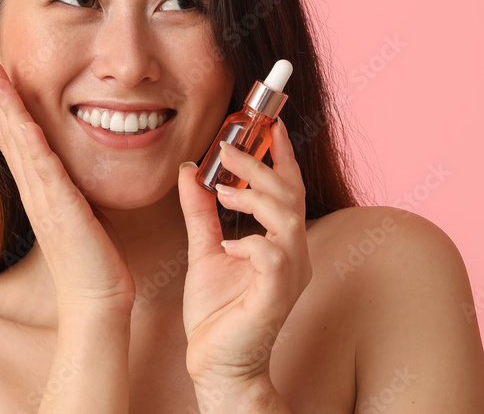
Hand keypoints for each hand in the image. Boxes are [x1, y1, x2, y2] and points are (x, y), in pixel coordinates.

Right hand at [0, 57, 135, 314]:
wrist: (95, 299)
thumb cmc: (93, 258)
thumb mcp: (80, 210)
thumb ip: (72, 186)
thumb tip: (72, 168)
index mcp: (38, 186)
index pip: (14, 134)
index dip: (1, 101)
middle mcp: (34, 188)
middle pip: (7, 130)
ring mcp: (43, 197)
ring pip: (17, 141)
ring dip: (3, 105)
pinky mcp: (60, 209)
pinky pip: (43, 168)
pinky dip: (29, 142)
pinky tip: (20, 119)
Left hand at [177, 118, 311, 386]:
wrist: (215, 363)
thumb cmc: (218, 312)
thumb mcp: (203, 248)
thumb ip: (200, 211)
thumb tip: (190, 169)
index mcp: (280, 240)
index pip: (287, 186)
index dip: (279, 152)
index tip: (266, 119)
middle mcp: (292, 254)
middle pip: (290, 193)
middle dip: (260, 163)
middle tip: (227, 147)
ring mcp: (288, 276)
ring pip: (287, 218)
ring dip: (254, 195)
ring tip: (222, 191)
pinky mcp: (275, 297)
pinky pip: (273, 257)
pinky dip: (251, 243)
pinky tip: (229, 246)